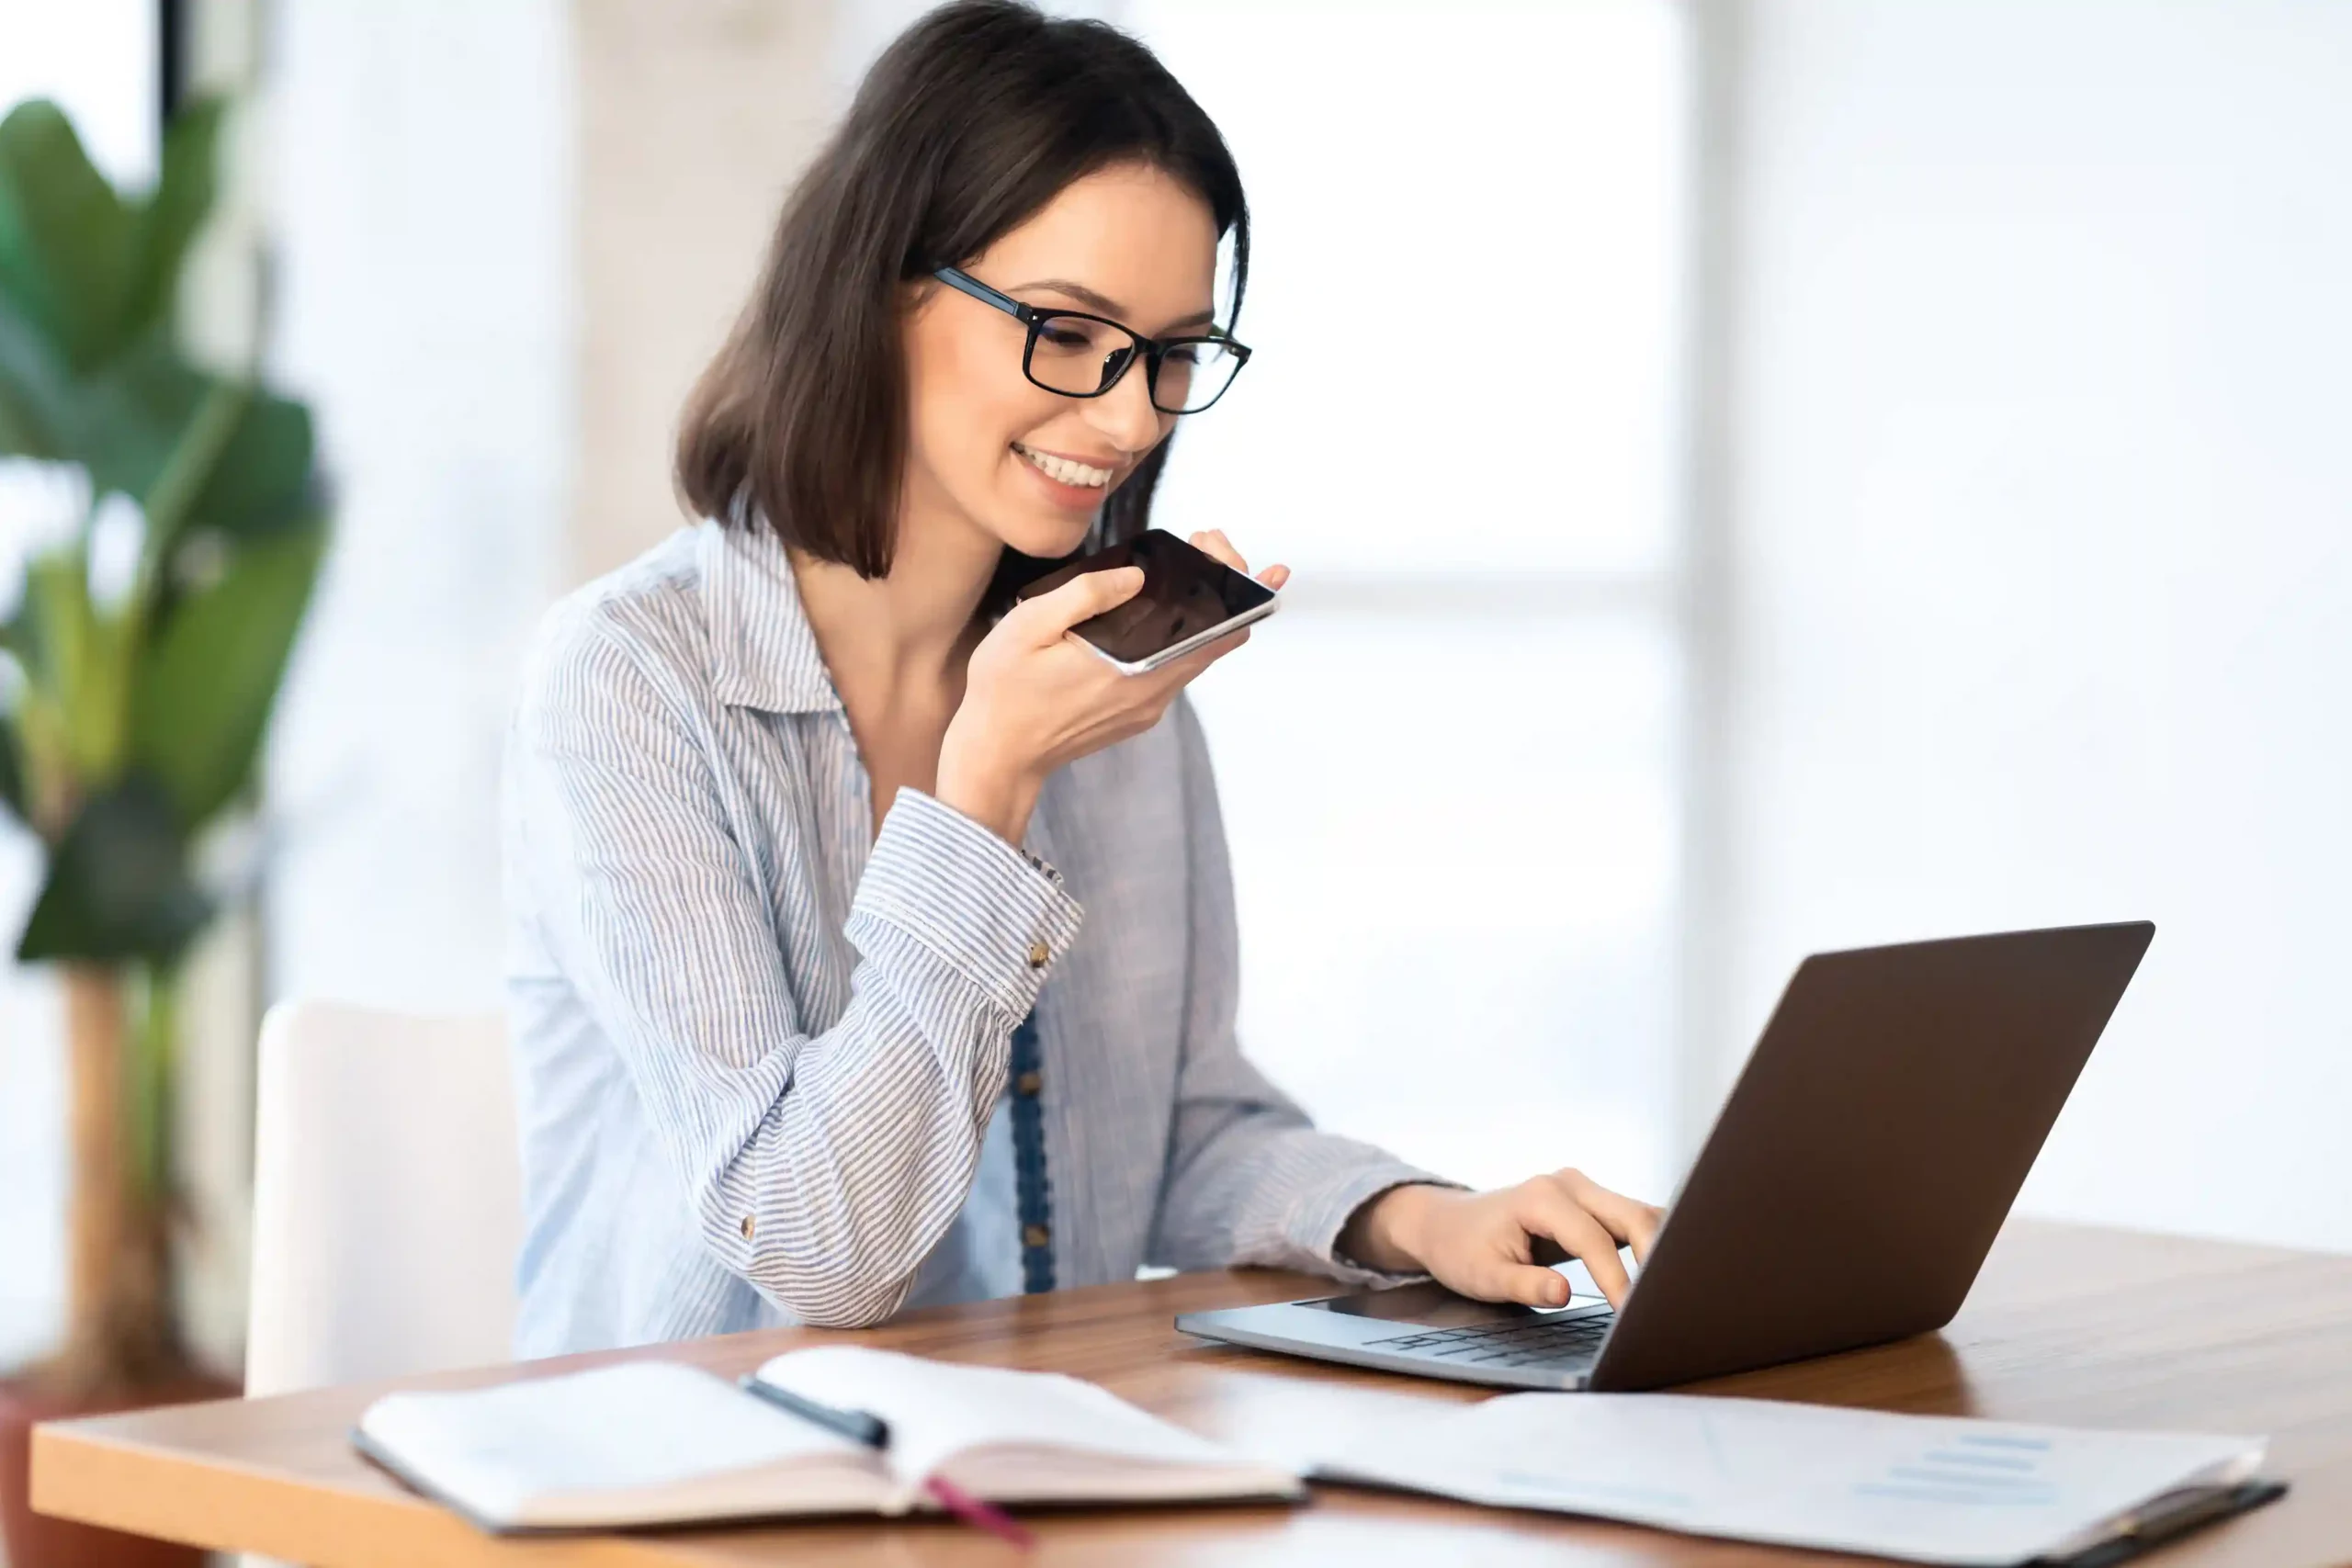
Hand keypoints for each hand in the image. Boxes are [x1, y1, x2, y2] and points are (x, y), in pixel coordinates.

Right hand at [936, 531, 1286, 843]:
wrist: (996, 756)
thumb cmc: (1004, 693)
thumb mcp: (1029, 626)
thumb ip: (1085, 595)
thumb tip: (1135, 576)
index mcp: (1136, 668)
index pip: (1222, 629)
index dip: (1235, 584)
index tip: (1216, 547)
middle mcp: (1154, 692)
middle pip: (1218, 636)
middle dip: (1216, 586)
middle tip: (1200, 547)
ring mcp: (1148, 705)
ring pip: (1195, 651)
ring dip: (1195, 610)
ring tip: (1175, 569)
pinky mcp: (1136, 712)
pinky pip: (1171, 667)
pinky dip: (1174, 635)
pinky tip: (1149, 610)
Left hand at [1341, 1171, 1664, 1309]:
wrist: (1447, 1224)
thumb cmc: (1461, 1250)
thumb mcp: (1483, 1276)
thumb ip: (1525, 1285)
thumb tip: (1564, 1294)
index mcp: (1541, 1197)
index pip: (1594, 1240)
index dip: (1617, 1280)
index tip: (1631, 1316)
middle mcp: (1569, 1184)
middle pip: (1633, 1215)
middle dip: (1658, 1256)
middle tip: (1669, 1302)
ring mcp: (1583, 1189)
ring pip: (1641, 1213)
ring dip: (1662, 1248)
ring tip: (1675, 1290)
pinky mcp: (1592, 1203)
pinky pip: (1632, 1219)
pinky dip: (1652, 1243)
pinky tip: (1664, 1273)